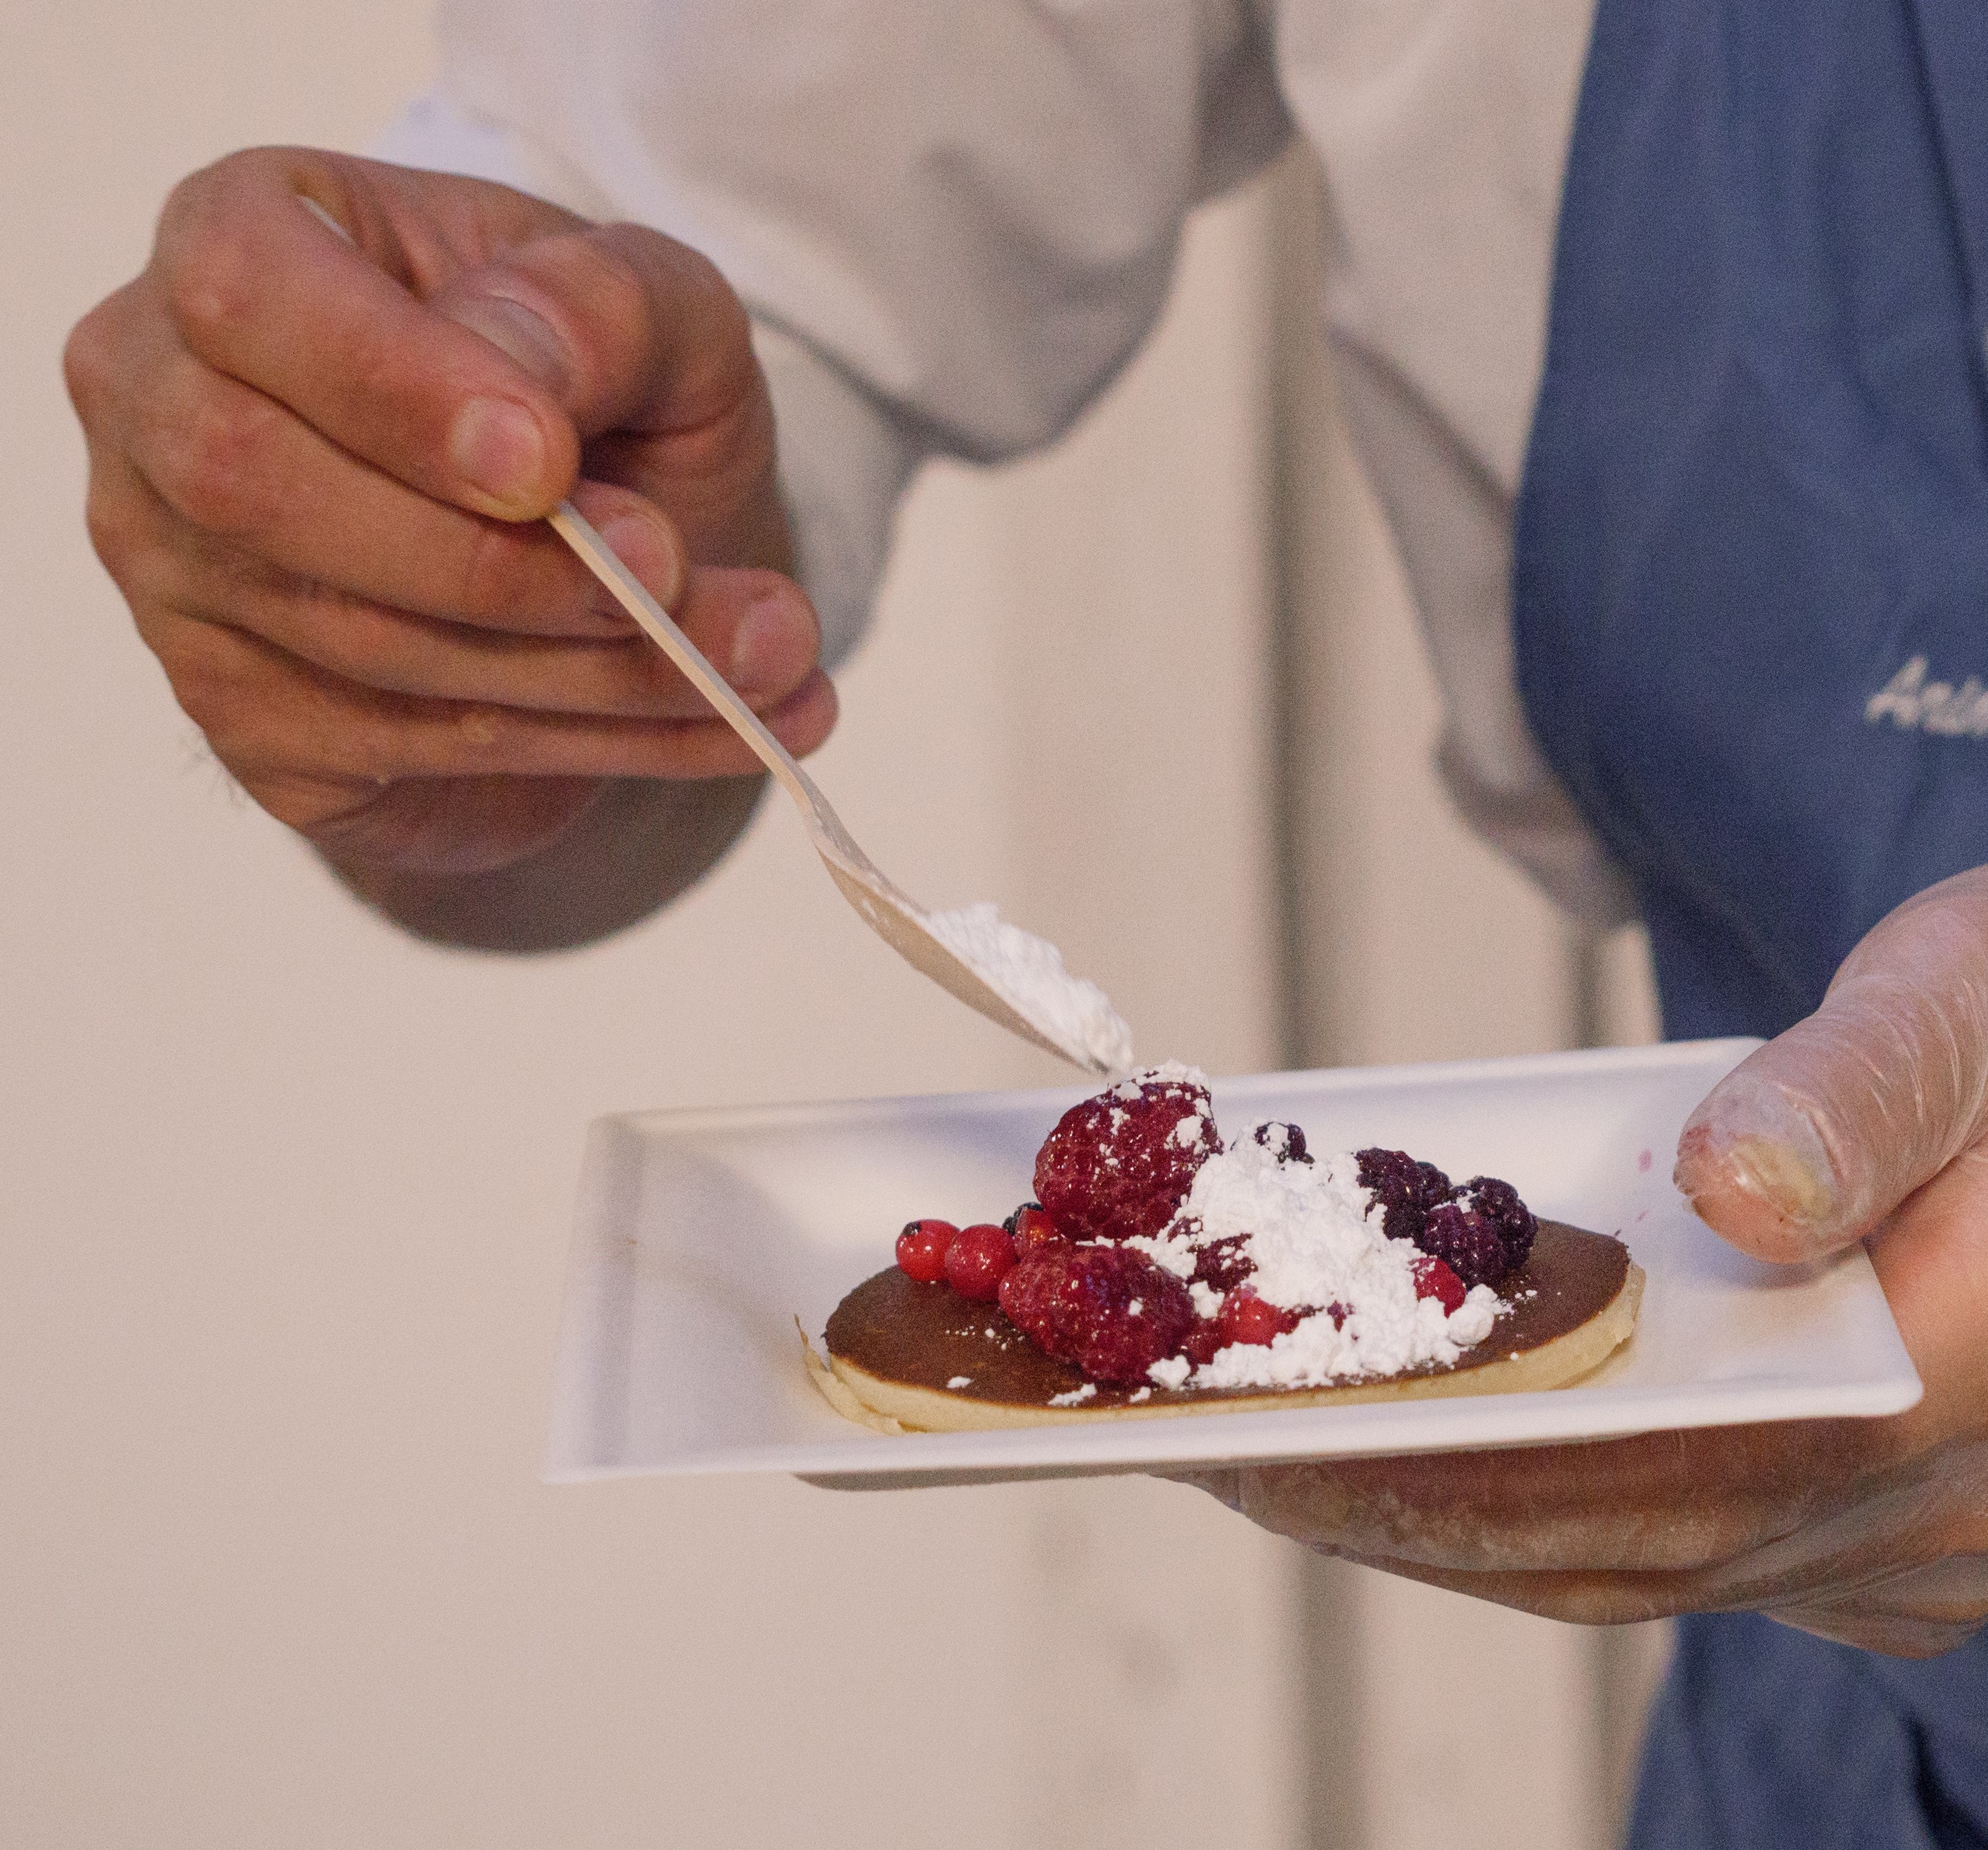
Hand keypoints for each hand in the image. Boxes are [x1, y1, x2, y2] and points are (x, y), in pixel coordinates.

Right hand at [64, 147, 833, 888]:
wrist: (601, 542)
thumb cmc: (600, 391)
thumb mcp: (648, 311)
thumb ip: (594, 310)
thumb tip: (524, 403)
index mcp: (239, 245)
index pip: (244, 294)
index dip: (393, 389)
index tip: (549, 462)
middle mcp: (163, 408)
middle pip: (269, 493)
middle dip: (504, 562)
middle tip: (678, 574)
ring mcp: (182, 582)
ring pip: (368, 648)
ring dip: (597, 672)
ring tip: (774, 660)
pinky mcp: (250, 722)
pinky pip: (414, 751)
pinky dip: (602, 747)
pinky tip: (732, 727)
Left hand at [1183, 870, 1987, 1657]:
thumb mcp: (1966, 1008)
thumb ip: (1861, 1098)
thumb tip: (1736, 1189)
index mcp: (1951, 1393)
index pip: (1651, 1478)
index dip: (1437, 1470)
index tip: (1255, 1437)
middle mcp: (1928, 1518)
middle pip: (1606, 1541)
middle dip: (1384, 1496)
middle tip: (1194, 1431)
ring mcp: (1898, 1548)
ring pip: (1621, 1561)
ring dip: (1431, 1508)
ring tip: (1257, 1437)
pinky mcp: (1860, 1531)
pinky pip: (1657, 1544)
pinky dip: (1515, 1498)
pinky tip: (1400, 1441)